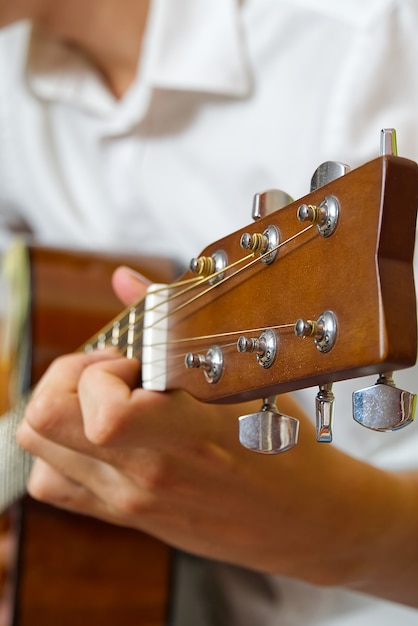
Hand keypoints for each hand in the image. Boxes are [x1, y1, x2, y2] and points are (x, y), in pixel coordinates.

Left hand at [16, 267, 417, 606]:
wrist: (305, 520)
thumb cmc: (286, 448)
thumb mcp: (243, 379)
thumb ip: (172, 321)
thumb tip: (125, 278)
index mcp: (181, 438)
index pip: (100, 409)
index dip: (104, 368)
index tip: (135, 360)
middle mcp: (142, 477)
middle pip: (42, 422)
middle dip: (65, 378)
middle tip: (109, 371)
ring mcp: (127, 502)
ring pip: (36, 451)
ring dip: (60, 409)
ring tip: (105, 398)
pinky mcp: (123, 517)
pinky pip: (53, 484)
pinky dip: (59, 449)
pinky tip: (102, 433)